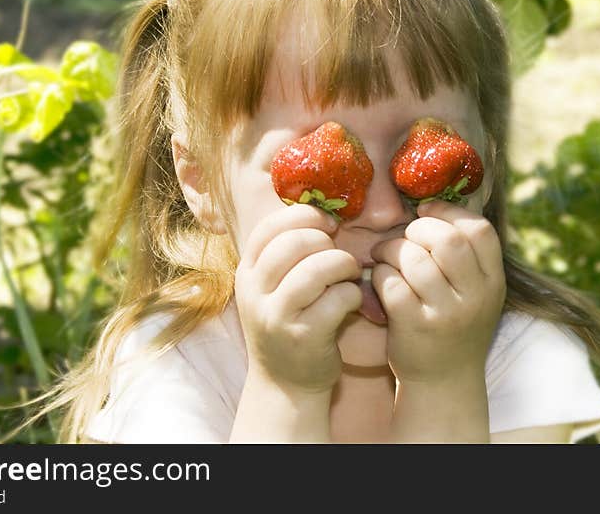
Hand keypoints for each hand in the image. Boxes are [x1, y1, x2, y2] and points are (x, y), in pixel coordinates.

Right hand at [235, 203, 361, 394]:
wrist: (285, 385)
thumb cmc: (289, 324)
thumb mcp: (272, 288)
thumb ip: (287, 254)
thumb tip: (323, 213)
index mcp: (247, 273)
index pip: (269, 227)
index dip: (303, 216)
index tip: (328, 225)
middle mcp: (254, 292)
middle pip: (294, 242)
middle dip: (327, 241)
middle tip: (340, 256)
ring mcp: (276, 316)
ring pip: (316, 269)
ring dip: (343, 265)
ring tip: (350, 274)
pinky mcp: (303, 337)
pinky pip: (336, 299)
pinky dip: (352, 294)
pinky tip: (352, 301)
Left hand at [370, 200, 505, 385]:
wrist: (444, 382)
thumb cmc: (453, 325)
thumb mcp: (476, 292)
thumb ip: (464, 255)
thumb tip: (430, 205)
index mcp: (493, 282)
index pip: (479, 230)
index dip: (449, 213)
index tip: (426, 213)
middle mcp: (475, 297)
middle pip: (447, 241)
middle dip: (417, 230)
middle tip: (404, 238)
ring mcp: (446, 314)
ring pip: (414, 259)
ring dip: (391, 250)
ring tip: (385, 257)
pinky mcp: (415, 327)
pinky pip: (391, 284)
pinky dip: (379, 275)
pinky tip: (380, 281)